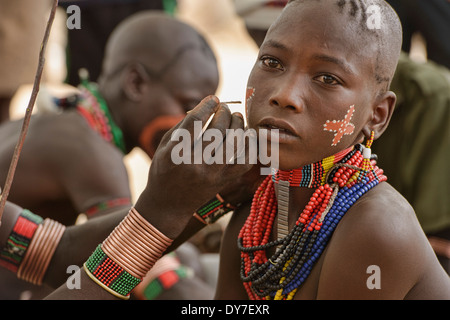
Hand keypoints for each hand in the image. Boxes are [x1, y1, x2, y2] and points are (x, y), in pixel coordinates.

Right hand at [135, 96, 253, 238]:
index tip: (214, 99)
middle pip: (217, 130)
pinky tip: (245, 136)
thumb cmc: (164, 170)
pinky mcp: (223, 182)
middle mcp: (195, 164)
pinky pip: (245, 162)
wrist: (168, 205)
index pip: (195, 122)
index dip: (207, 106)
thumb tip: (208, 105)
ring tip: (237, 117)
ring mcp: (211, 175)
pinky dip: (249, 147)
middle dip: (224, 113)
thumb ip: (183, 125)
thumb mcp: (164, 146)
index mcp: (176, 153)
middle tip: (225, 107)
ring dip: (239, 126)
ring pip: (234, 144)